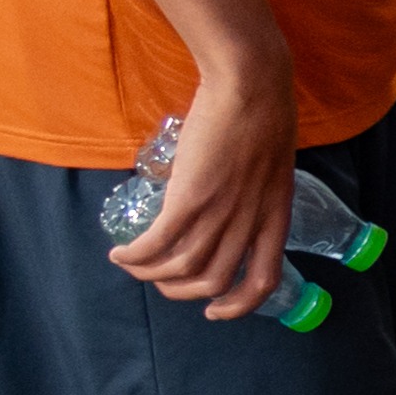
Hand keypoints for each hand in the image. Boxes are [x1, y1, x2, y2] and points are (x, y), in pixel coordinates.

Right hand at [120, 36, 305, 319]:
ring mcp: (221, 212)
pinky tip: (120, 253)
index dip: (238, 305)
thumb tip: (222, 202)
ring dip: (149, 274)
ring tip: (130, 263)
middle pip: (211, 281)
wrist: (251, 84)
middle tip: (160, 280)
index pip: (263, 281)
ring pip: (180, 268)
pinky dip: (135, 256)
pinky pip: (157, 243)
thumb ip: (252, 193)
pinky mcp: (191, 197)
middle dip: (180, 291)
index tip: (214, 310)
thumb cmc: (261, 115)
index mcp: (275, 217)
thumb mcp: (270, 167)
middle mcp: (249, 222)